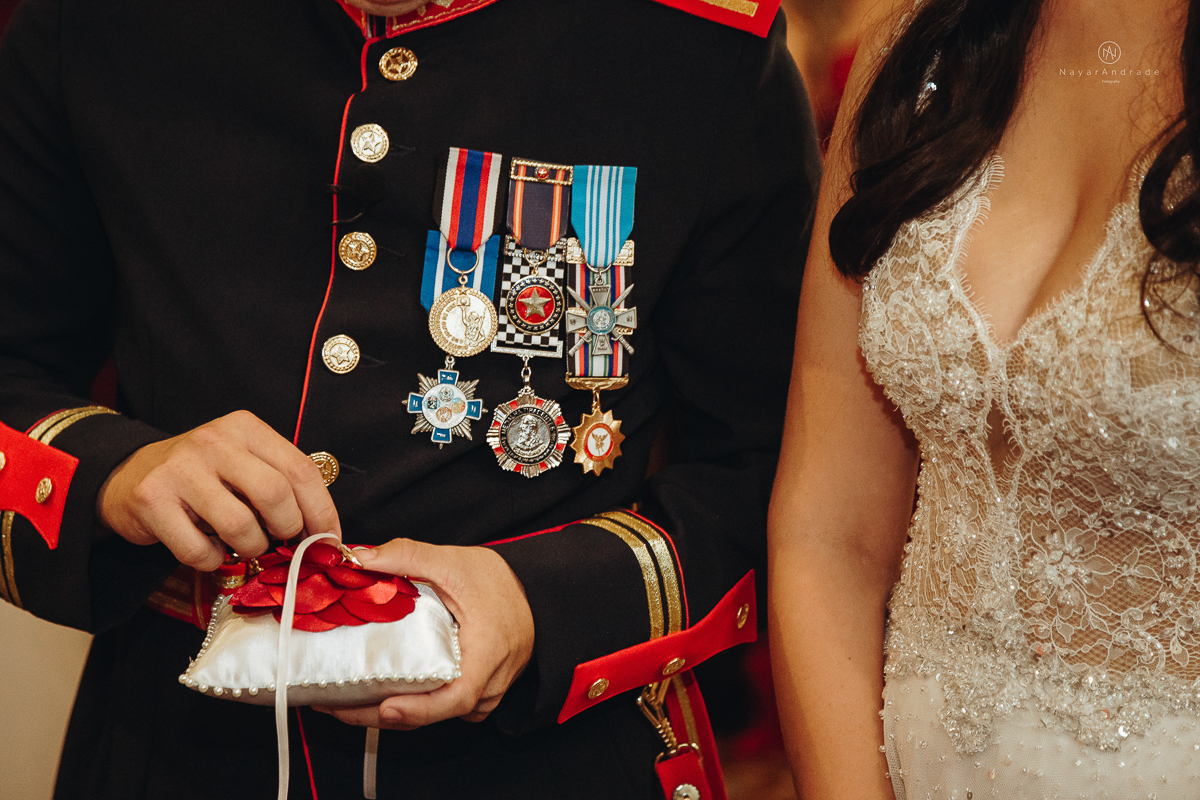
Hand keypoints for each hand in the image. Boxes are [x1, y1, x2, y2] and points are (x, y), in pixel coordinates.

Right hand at [96, 410, 340, 570]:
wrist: (129, 475)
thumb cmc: (203, 477)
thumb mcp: (244, 464)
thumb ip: (281, 485)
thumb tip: (324, 533)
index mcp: (245, 428)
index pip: (300, 470)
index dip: (322, 511)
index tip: (329, 538)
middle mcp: (214, 441)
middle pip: (275, 495)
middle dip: (287, 529)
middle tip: (281, 540)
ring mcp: (180, 470)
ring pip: (240, 526)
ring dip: (250, 548)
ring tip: (242, 543)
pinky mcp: (152, 501)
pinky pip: (199, 550)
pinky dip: (211, 560)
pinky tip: (207, 547)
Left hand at [314, 538, 534, 729]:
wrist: (536, 593)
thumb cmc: (500, 581)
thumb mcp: (453, 561)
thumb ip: (407, 556)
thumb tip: (358, 558)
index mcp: (487, 653)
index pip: (456, 696)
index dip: (420, 709)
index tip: (386, 707)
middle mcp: (488, 683)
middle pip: (434, 714)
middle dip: (380, 716)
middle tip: (333, 707)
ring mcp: (485, 693)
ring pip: (436, 716)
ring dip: (391, 715)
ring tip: (344, 703)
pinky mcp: (477, 693)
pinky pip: (442, 708)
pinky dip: (411, 707)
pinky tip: (377, 694)